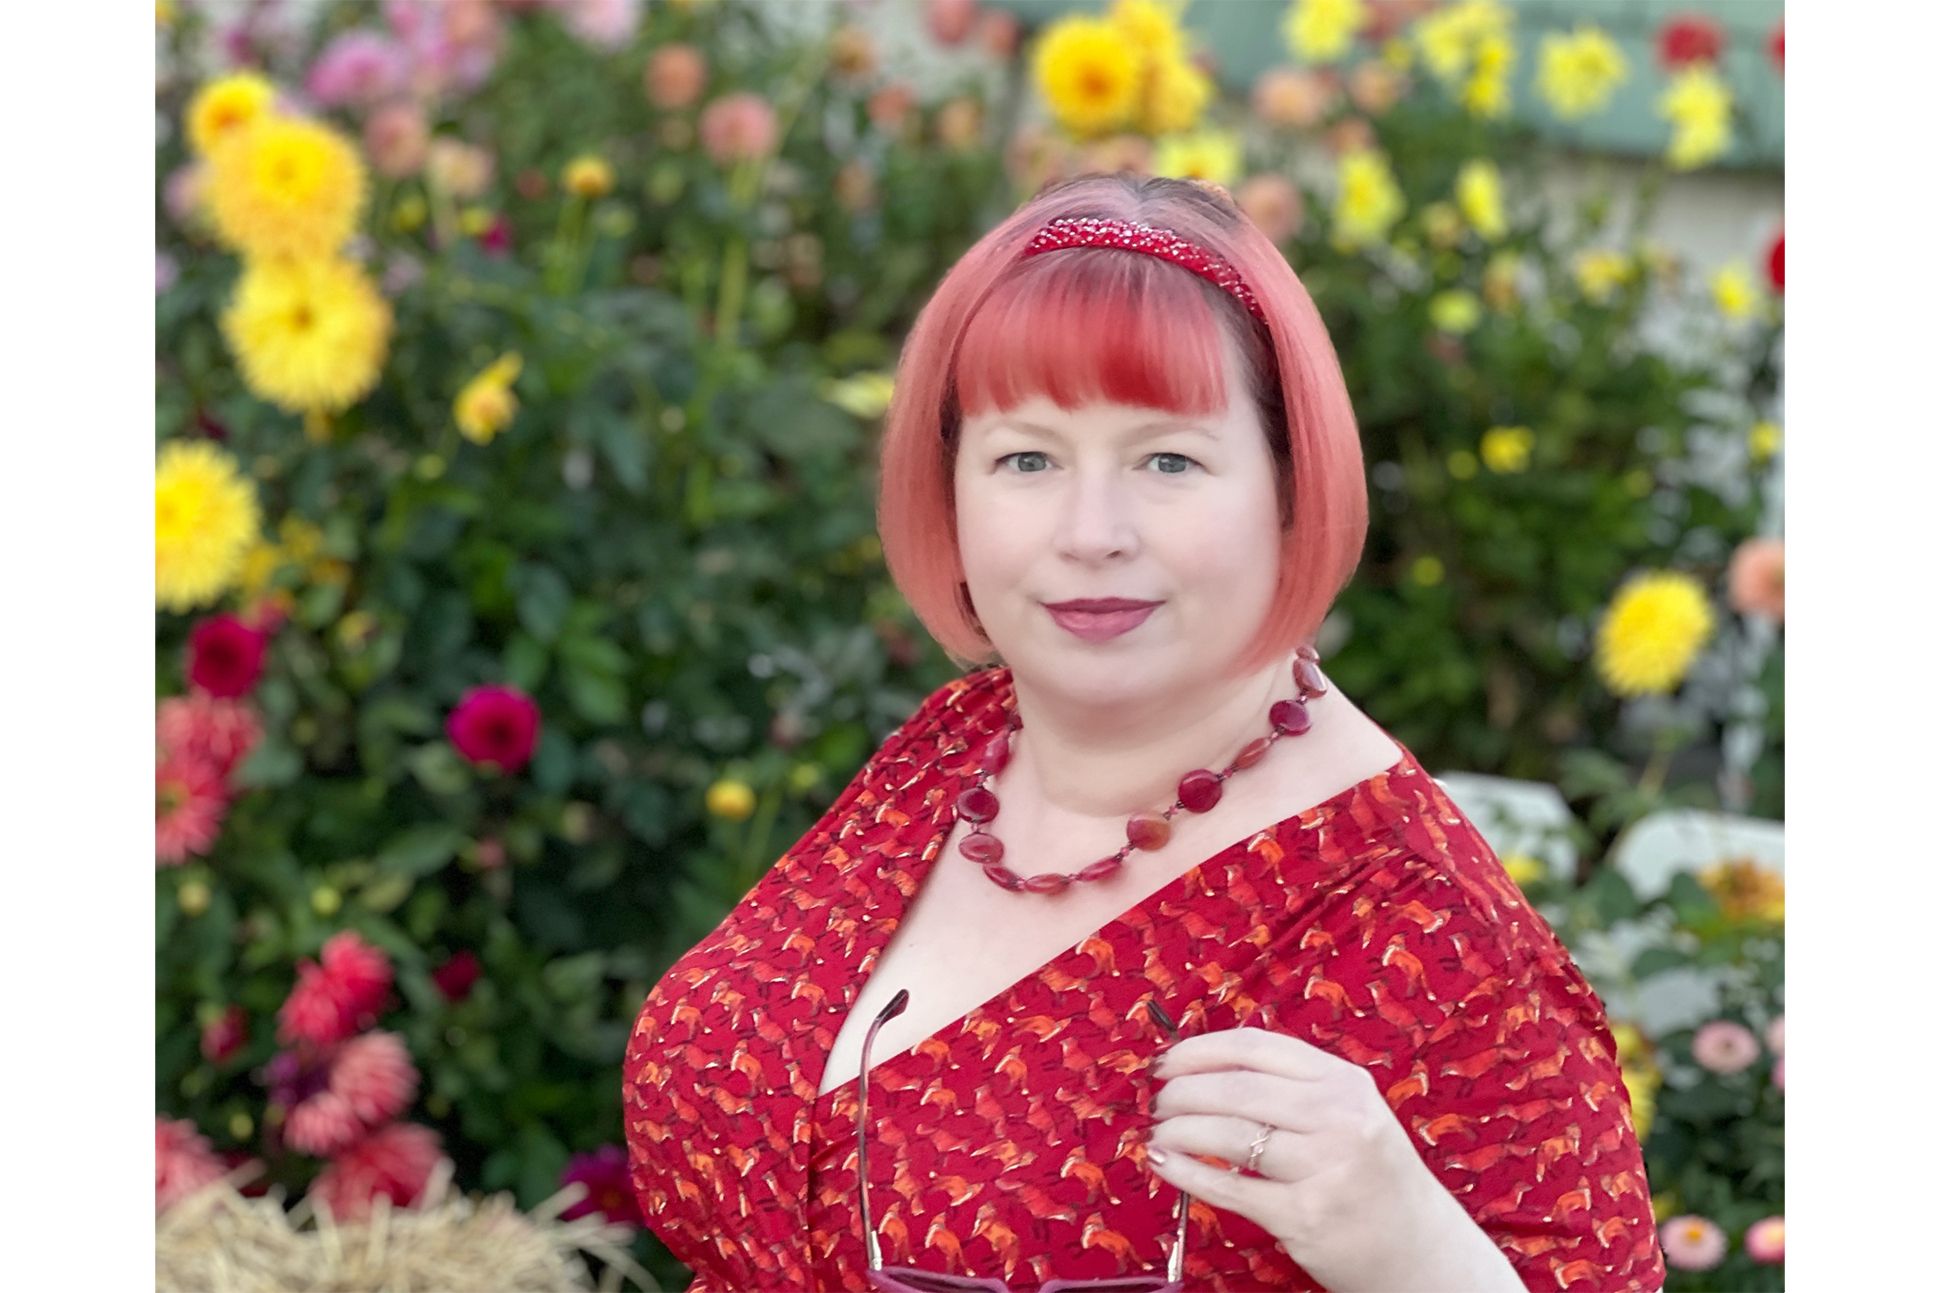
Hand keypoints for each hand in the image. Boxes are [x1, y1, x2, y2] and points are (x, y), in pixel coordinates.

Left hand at [1144, 1025, 1477, 1292]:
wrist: (1421, 1252)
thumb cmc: (1373, 1179)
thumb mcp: (1350, 1114)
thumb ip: (1291, 1088)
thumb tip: (1204, 1068)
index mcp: (1345, 1083)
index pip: (1256, 1047)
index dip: (1199, 1050)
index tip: (1166, 1060)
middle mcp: (1340, 1118)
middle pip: (1236, 1089)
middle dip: (1182, 1091)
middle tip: (1157, 1101)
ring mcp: (1325, 1168)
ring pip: (1228, 1135)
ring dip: (1178, 1130)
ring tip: (1158, 1131)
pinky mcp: (1305, 1216)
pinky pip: (1229, 1188)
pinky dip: (1186, 1172)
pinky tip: (1164, 1162)